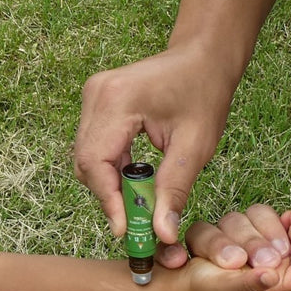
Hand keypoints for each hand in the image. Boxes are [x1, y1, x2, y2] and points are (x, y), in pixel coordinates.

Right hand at [75, 44, 240, 260]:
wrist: (203, 57)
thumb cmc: (204, 92)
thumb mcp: (195, 146)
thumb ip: (174, 190)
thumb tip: (161, 233)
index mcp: (117, 100)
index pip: (96, 162)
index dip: (107, 201)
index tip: (125, 230)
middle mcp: (96, 94)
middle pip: (86, 162)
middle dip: (109, 196)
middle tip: (136, 222)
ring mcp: (93, 96)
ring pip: (88, 157)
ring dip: (110, 184)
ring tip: (141, 200)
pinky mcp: (97, 102)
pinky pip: (94, 145)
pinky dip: (112, 169)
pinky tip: (136, 179)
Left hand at [159, 209, 290, 290]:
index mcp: (215, 287)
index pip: (195, 249)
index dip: (210, 249)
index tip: (232, 262)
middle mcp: (235, 265)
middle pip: (226, 227)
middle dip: (252, 243)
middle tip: (274, 265)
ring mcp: (263, 248)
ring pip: (254, 216)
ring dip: (278, 233)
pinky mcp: (289, 236)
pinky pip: (285, 214)